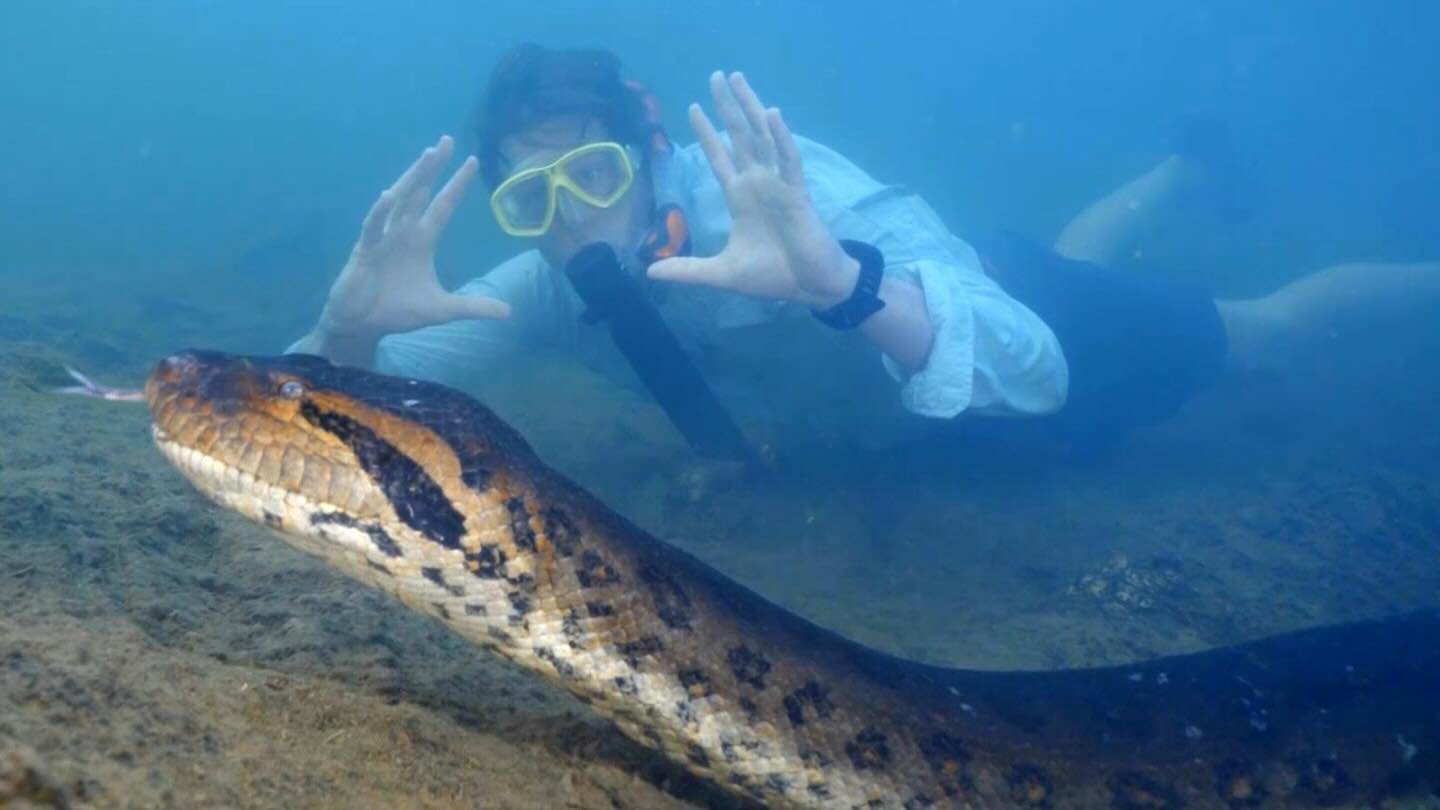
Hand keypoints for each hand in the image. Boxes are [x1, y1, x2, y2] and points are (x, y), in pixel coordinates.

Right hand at [318, 135, 508, 343]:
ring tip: (428, 157)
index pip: (443, 205)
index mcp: (422, 239)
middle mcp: (403, 231)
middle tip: (447, 141)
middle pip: (421, 192)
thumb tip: (508, 311)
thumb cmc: (398, 310)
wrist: (364, 324)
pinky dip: (380, 213)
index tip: (472, 161)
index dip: (456, 185)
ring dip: (413, 179)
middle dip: (433, 167)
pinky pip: (373, 228)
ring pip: (400, 201)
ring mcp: (383, 237)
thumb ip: (474, 306)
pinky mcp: (365, 250)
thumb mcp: (442, 309)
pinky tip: (388, 196)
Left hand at [647, 72, 857, 308]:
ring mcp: (778, 184)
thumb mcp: (721, 273)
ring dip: (750, 108)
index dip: (707, 133)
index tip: (694, 108)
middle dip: (727, 107)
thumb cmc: (773, 276)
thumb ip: (687, 270)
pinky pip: (789, 159)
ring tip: (737, 79)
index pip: (720, 158)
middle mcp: (758, 184)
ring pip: (762, 138)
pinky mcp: (797, 193)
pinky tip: (771, 113)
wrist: (811, 287)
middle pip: (740, 136)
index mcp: (741, 198)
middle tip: (716, 76)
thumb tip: (650, 272)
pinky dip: (781, 136)